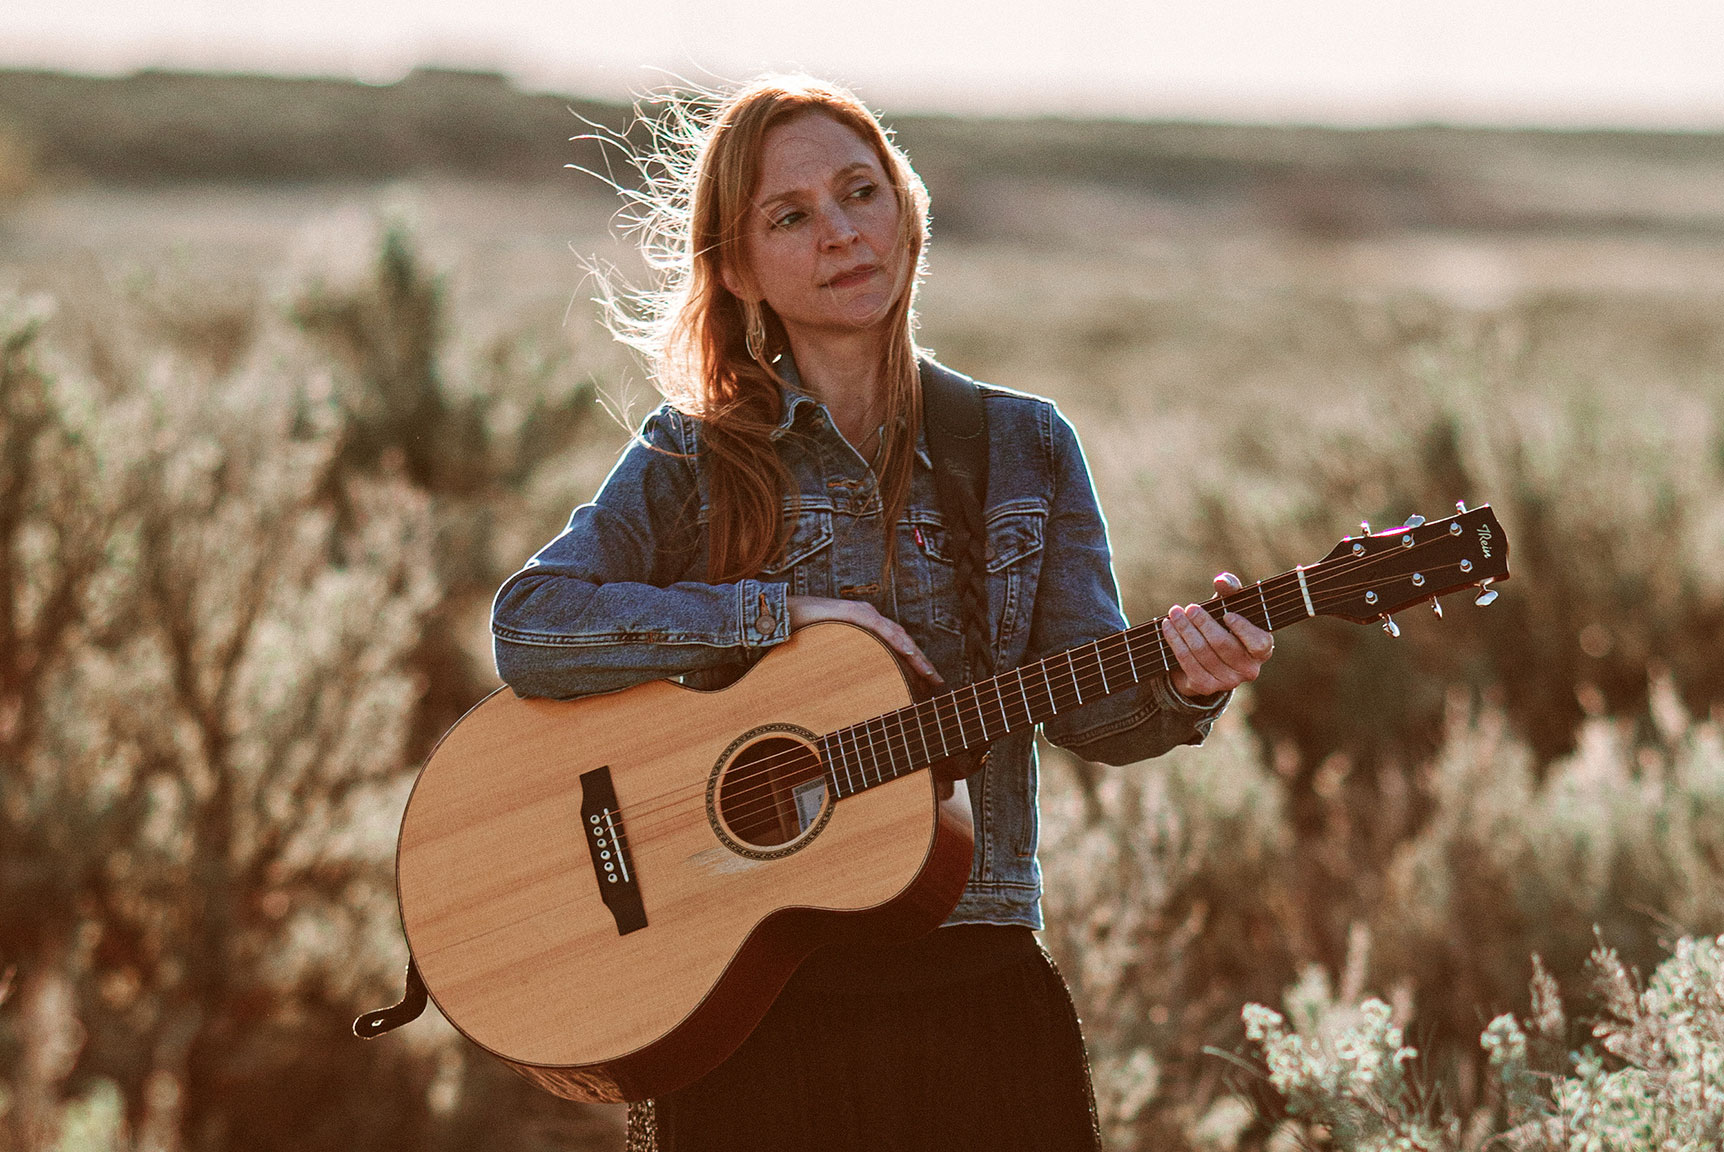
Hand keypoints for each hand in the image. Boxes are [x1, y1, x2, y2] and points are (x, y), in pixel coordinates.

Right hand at [787, 596, 942, 684]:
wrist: (784, 614)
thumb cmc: (805, 637)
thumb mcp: (831, 657)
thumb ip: (846, 669)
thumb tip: (856, 696)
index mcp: (867, 631)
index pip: (898, 647)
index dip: (916, 665)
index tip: (931, 684)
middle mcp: (870, 619)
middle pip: (904, 641)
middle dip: (923, 662)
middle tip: (939, 682)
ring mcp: (863, 614)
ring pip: (896, 634)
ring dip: (915, 654)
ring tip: (929, 672)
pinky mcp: (853, 612)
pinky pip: (878, 627)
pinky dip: (895, 639)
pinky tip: (907, 651)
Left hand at [1162, 572, 1273, 698]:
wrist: (1204, 655)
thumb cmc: (1223, 624)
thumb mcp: (1229, 605)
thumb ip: (1230, 589)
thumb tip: (1221, 581)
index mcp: (1262, 650)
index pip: (1259, 644)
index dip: (1243, 630)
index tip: (1227, 614)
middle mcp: (1249, 670)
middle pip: (1222, 644)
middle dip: (1203, 623)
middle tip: (1189, 608)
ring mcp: (1228, 681)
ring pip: (1202, 652)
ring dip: (1185, 630)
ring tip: (1174, 614)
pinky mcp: (1206, 686)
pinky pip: (1188, 663)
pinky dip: (1175, 643)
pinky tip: (1168, 628)